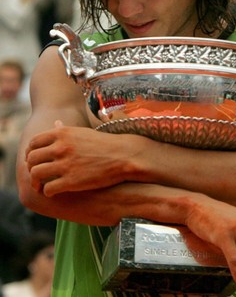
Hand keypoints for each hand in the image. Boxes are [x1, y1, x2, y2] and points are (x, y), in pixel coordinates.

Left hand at [25, 120, 142, 195]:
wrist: (125, 156)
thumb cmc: (105, 144)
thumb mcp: (84, 132)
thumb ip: (66, 130)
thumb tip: (55, 123)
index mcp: (62, 133)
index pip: (33, 143)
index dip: (31, 154)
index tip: (35, 161)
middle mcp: (61, 147)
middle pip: (31, 159)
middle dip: (31, 169)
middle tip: (37, 175)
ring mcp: (65, 164)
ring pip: (36, 175)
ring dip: (36, 182)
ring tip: (41, 185)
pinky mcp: (72, 181)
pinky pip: (48, 189)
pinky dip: (48, 192)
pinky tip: (53, 192)